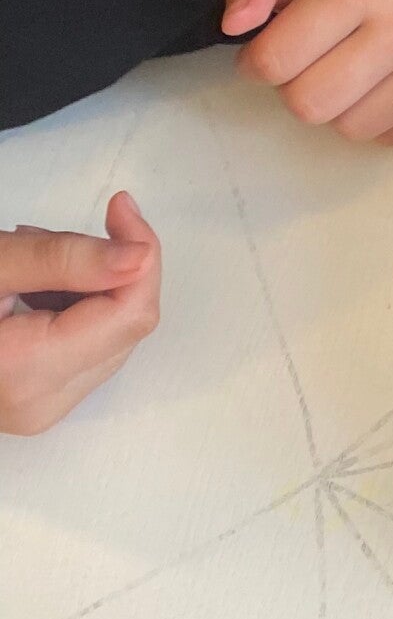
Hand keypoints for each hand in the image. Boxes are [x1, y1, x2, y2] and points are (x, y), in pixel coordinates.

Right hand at [0, 192, 161, 433]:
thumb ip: (66, 258)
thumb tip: (140, 255)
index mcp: (25, 371)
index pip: (129, 314)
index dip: (142, 255)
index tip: (121, 208)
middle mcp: (40, 405)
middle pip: (125, 326)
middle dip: (105, 270)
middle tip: (43, 237)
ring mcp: (40, 410)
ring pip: (111, 337)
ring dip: (88, 288)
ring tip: (24, 263)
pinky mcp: (39, 403)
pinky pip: (86, 351)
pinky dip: (72, 310)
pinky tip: (29, 290)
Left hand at [223, 0, 392, 145]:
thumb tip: (232, 25)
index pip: (275, 61)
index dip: (259, 63)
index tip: (272, 53)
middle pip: (309, 105)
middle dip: (298, 89)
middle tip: (316, 64)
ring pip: (349, 129)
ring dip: (341, 108)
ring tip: (356, 74)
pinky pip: (390, 139)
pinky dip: (379, 120)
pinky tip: (390, 86)